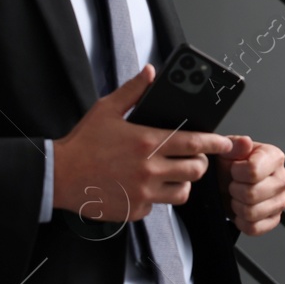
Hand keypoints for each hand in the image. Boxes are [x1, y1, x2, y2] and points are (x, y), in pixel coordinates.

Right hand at [52, 64, 232, 221]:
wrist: (58, 176)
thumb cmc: (82, 143)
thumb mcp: (106, 109)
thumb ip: (133, 90)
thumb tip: (150, 72)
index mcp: (147, 142)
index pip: (194, 143)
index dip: (215, 143)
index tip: (225, 143)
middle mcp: (149, 169)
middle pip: (196, 170)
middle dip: (199, 163)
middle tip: (191, 158)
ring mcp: (143, 193)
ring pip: (182, 192)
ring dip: (181, 182)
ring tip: (170, 173)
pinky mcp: (135, 211)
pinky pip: (158, 207)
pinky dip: (156, 198)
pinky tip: (143, 186)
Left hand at [216, 136, 284, 235]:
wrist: (227, 181)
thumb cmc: (230, 164)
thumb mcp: (227, 149)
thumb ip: (234, 144)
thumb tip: (245, 143)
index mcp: (274, 158)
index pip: (253, 171)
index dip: (236, 172)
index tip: (234, 169)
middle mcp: (283, 180)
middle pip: (252, 194)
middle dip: (235, 190)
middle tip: (234, 184)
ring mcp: (281, 202)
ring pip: (252, 213)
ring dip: (237, 206)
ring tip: (237, 196)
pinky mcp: (275, 219)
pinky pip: (254, 228)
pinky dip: (241, 222)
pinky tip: (241, 210)